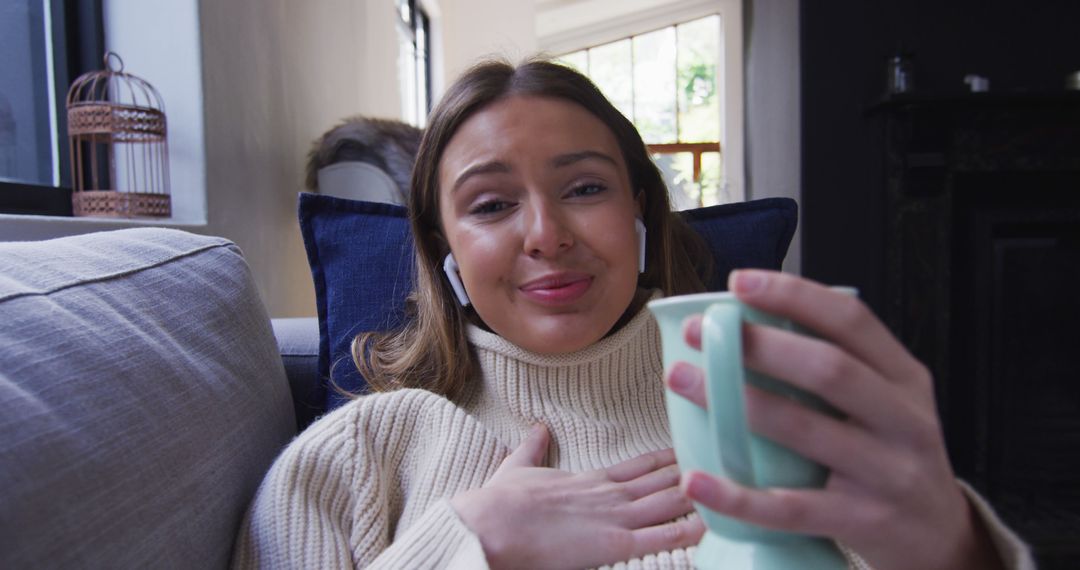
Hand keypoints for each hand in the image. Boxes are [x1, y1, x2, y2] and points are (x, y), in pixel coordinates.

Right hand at [450, 424, 703, 568]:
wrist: (490, 524)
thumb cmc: (499, 504)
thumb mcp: (517, 468)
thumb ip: (533, 448)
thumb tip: (537, 429)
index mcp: (589, 481)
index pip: (639, 466)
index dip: (667, 459)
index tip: (690, 447)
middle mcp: (610, 495)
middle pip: (664, 481)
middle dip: (696, 473)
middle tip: (726, 459)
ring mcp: (615, 518)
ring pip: (670, 502)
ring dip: (702, 494)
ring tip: (732, 485)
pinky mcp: (614, 543)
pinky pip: (661, 538)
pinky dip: (689, 531)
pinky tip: (714, 525)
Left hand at [665, 270, 1003, 569]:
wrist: (940, 537)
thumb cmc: (891, 457)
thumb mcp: (889, 404)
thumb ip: (840, 367)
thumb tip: (749, 325)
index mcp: (905, 378)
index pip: (851, 321)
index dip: (794, 295)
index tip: (739, 283)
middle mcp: (904, 420)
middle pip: (827, 369)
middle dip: (757, 345)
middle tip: (698, 334)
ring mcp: (888, 473)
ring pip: (804, 430)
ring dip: (734, 402)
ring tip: (681, 380)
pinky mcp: (864, 522)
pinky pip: (790, 509)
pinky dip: (738, 496)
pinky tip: (697, 480)